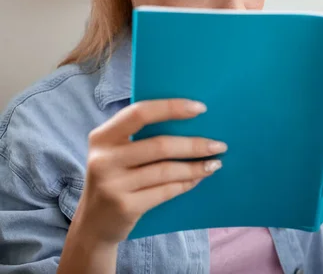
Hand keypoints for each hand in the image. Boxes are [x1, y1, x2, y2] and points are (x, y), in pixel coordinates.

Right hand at [74, 99, 226, 244]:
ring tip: (215, 163)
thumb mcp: (117, 153)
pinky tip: (199, 178)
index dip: (172, 108)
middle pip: (160, 145)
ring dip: (196, 166)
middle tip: (219, 145)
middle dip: (195, 144)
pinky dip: (186, 183)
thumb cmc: (115, 178)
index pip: (140, 113)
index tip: (201, 108)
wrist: (94, 223)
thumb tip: (190, 121)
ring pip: (166, 170)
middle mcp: (104, 159)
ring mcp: (113, 184)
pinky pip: (165, 191)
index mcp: (102, 136)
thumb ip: (141, 136)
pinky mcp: (125, 206)